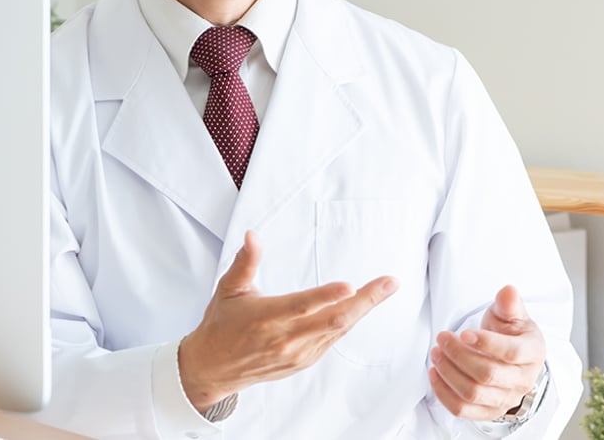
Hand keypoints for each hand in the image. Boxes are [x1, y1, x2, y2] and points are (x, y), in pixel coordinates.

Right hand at [178, 230, 396, 411]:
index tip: (350, 285)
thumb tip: (253, 235)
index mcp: (266, 318)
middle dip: (366, 301)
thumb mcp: (229, 289)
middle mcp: (285, 339)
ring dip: (363, 309)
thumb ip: (245, 262)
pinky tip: (360, 306)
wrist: (214, 368)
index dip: (327, 296)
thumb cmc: (222, 324)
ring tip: (384, 288)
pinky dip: (348, 322)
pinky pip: (332, 340)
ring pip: (338, 330)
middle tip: (389, 283)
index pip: (302, 305)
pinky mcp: (304, 361)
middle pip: (334, 320)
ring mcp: (297, 353)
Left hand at [428, 285, 546, 420]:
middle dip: (459, 355)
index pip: (511, 353)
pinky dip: (444, 393)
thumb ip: (509, 303)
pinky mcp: (488, 411)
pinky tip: (435, 373)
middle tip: (442, 339)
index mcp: (532, 353)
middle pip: (487, 374)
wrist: (513, 359)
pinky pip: (462, 409)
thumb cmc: (511, 334)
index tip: (464, 333)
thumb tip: (508, 291)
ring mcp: (505, 399)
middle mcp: (522, 380)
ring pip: (472, 393)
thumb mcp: (512, 315)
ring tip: (436, 353)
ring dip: (448, 373)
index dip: (486, 343)